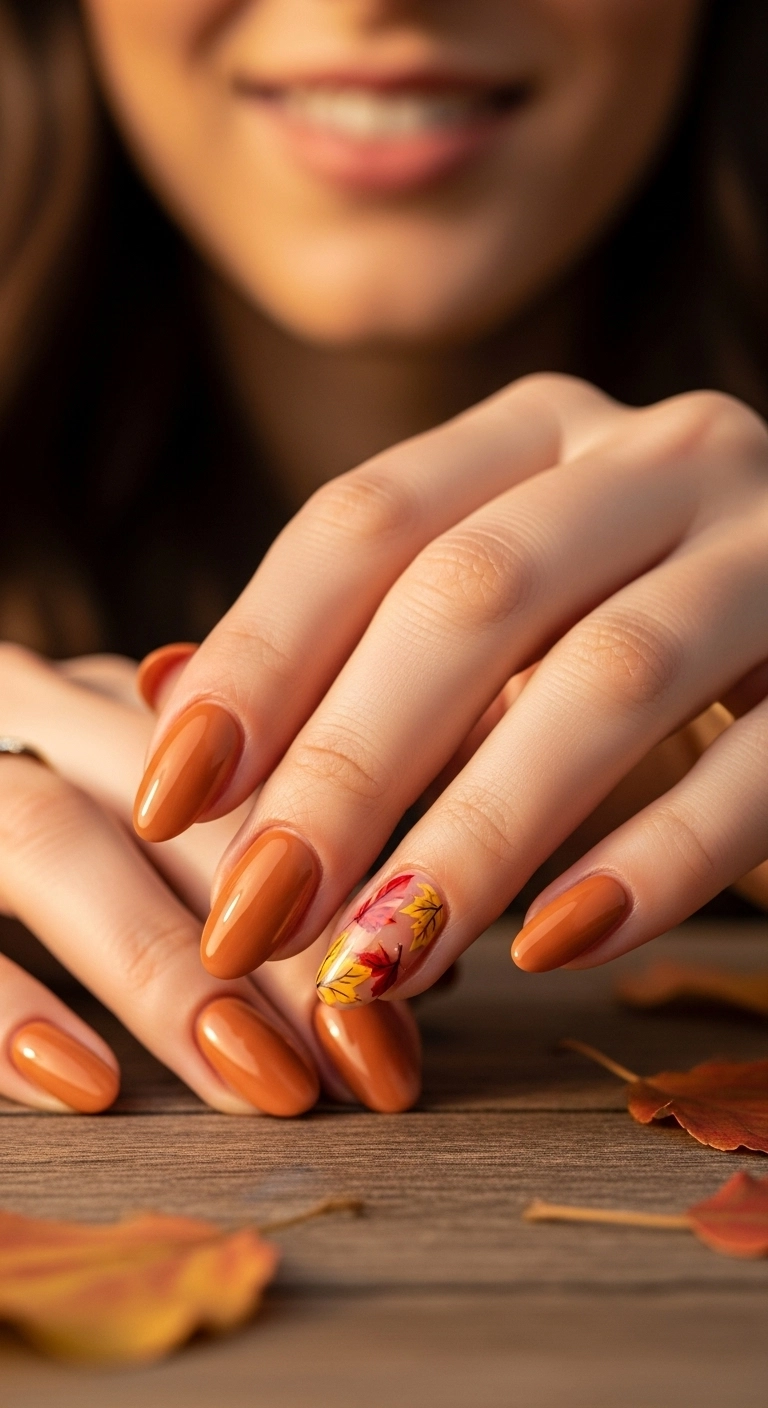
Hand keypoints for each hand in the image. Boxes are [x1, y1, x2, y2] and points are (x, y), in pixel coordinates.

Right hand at [0, 647, 418, 1112]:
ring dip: (162, 964)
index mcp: (88, 700)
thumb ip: (234, 855)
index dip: (340, 865)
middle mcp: (8, 708)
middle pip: (164, 795)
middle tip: (367, 1061)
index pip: (242, 757)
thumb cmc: (13, 836)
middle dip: (278, 936)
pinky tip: (81, 1081)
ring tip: (259, 1080)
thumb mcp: (114, 823)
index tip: (425, 982)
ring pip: (45, 832)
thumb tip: (416, 946)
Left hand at [133, 375, 767, 998]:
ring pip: (608, 677)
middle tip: (255, 916)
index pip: (366, 522)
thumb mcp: (505, 614)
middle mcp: (660, 453)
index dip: (254, 657)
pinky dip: (656, 863)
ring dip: (477, 833)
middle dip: (346, 766)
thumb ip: (356, 648)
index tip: (166, 798)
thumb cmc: (648, 631)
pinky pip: (761, 765)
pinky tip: (556, 944)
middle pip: (468, 596)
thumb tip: (159, 700)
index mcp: (544, 432)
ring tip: (382, 961)